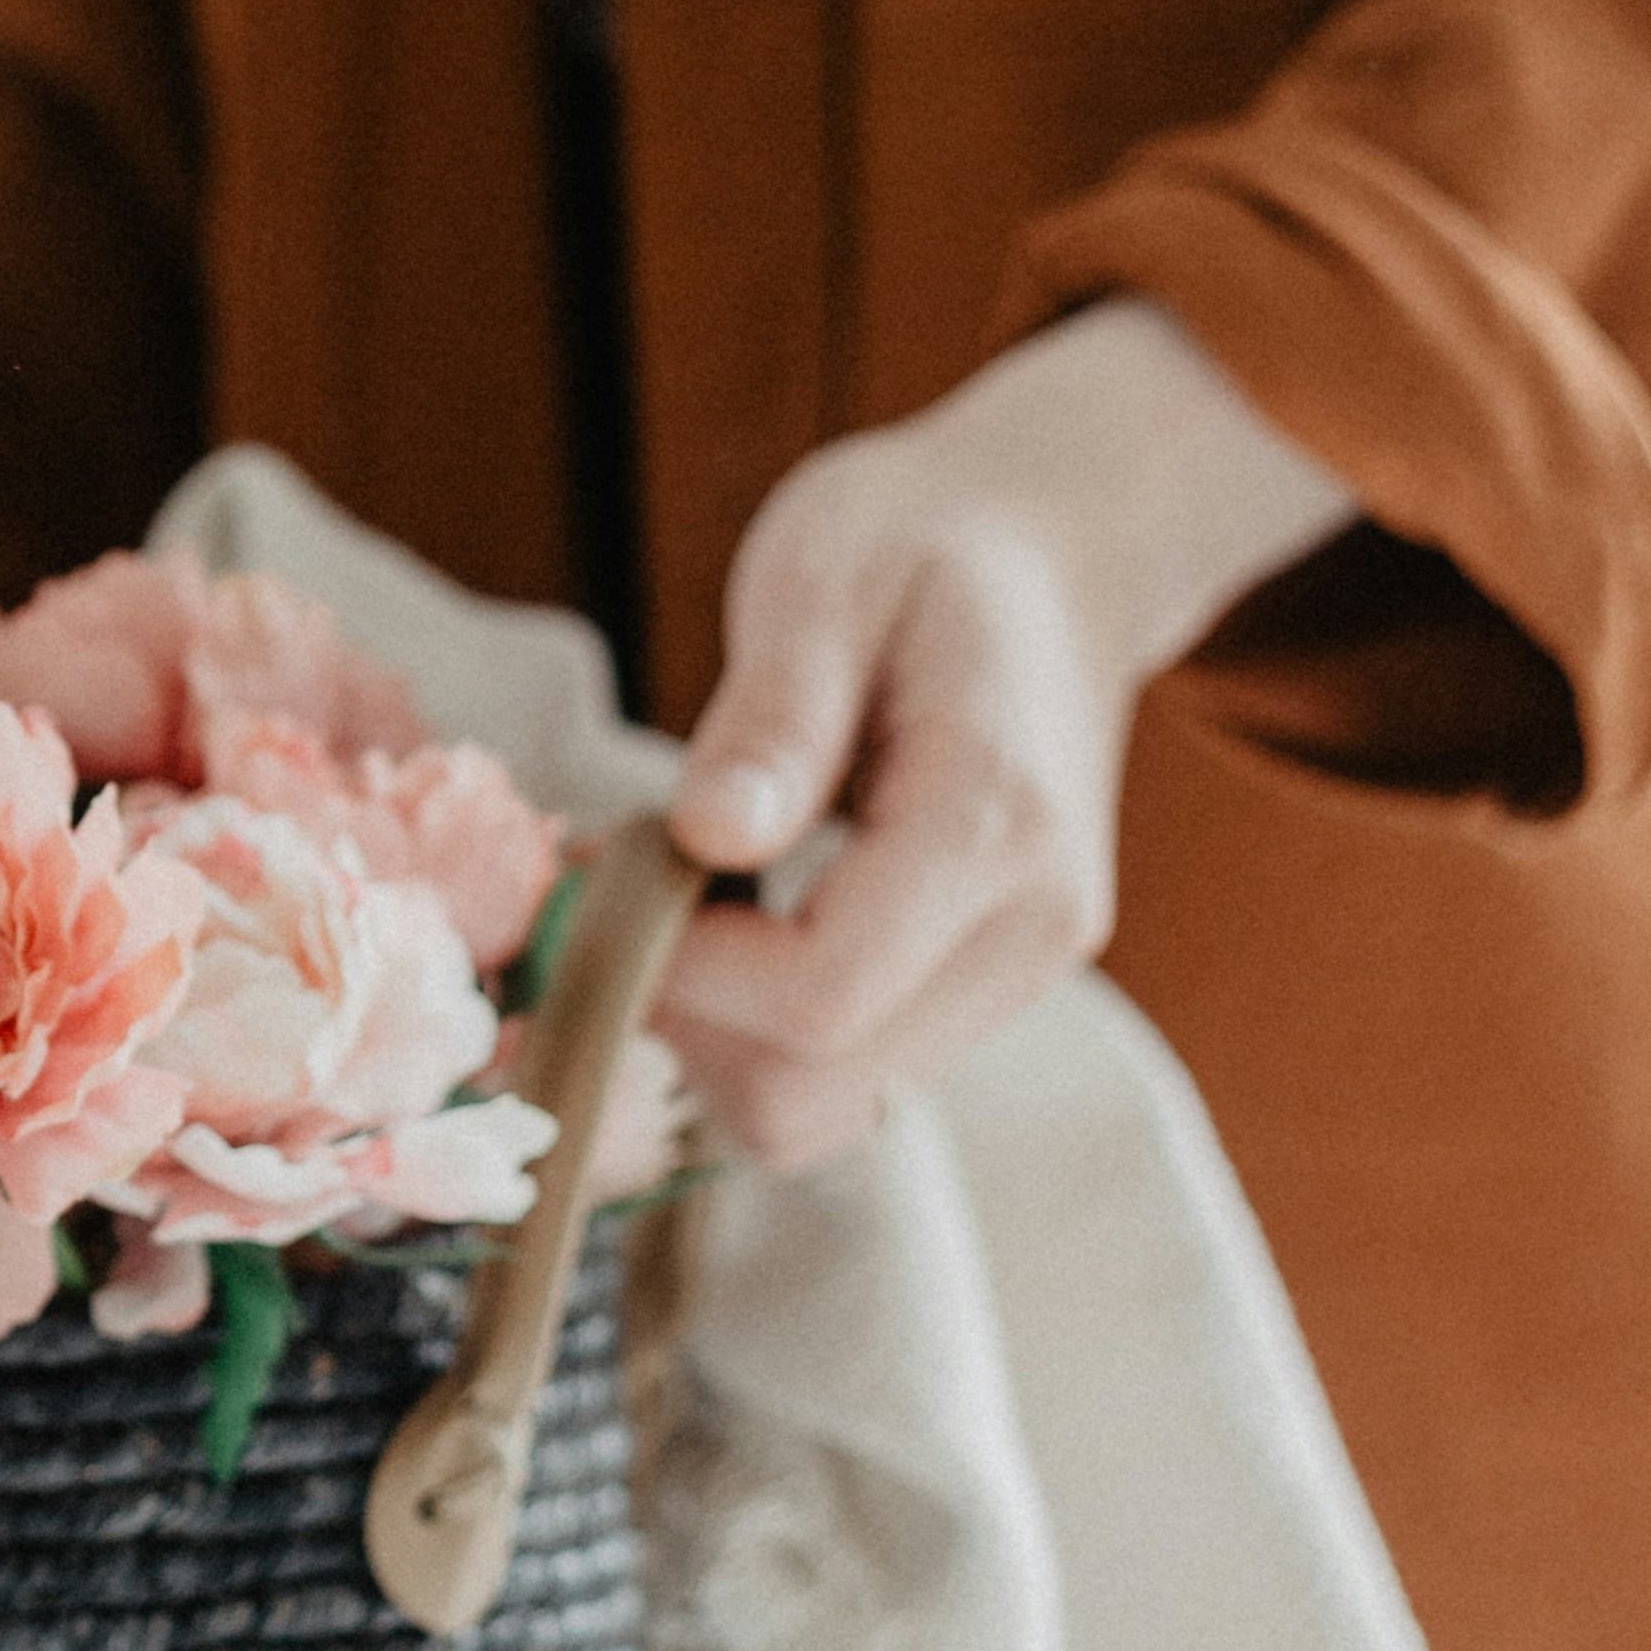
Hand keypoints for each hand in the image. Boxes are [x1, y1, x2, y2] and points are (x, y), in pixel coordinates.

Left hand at [655, 304, 1350, 1166]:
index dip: (678, 967)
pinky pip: (846, 1074)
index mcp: (995, 826)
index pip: (819, 993)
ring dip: (711, 1035)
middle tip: (611, 895)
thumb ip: (774, 715)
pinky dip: (757, 1028)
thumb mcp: (827, 575)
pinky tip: (726, 915)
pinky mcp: (982, 988)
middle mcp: (1029, 932)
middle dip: (680, 1021)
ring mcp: (1015, 974)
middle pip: (814, 1095)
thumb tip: (707, 835)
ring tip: (669, 895)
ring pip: (823, 1111)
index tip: (593, 874)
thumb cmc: (926, 539)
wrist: (1057, 549)